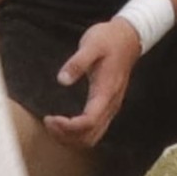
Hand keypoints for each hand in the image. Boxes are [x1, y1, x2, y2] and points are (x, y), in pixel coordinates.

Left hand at [47, 18, 139, 144]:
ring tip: (53, 125)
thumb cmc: (109, 40)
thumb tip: (62, 80)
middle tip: (48, 123)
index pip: (88, 122)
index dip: (68, 127)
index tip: (50, 118)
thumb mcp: (92, 44)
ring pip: (93, 136)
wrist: (128, 37)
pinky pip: (94, 130)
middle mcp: (111, 104)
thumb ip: (77, 62)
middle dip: (66, 136)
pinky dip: (78, 133)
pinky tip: (65, 123)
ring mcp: (111, 107)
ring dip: (72, 138)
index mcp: (106, 91)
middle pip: (90, 136)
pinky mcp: (108, 106)